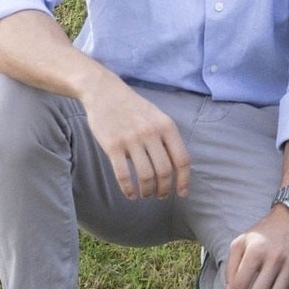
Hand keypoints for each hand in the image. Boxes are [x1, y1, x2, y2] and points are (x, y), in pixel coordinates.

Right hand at [81, 74, 189, 199]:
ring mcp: (131, 140)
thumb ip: (168, 138)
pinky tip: (130, 194)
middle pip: (164, 171)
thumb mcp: (158, 116)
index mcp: (166, 126)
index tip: (182, 193)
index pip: (182, 159)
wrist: (105, 92)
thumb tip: (178, 168)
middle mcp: (151, 133)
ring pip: (145, 176)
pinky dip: (128, 189)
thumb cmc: (134, 108)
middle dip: (164, 189)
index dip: (183, 180)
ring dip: (147, 191)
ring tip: (146, 194)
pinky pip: (123, 175)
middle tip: (160, 196)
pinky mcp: (112, 146)